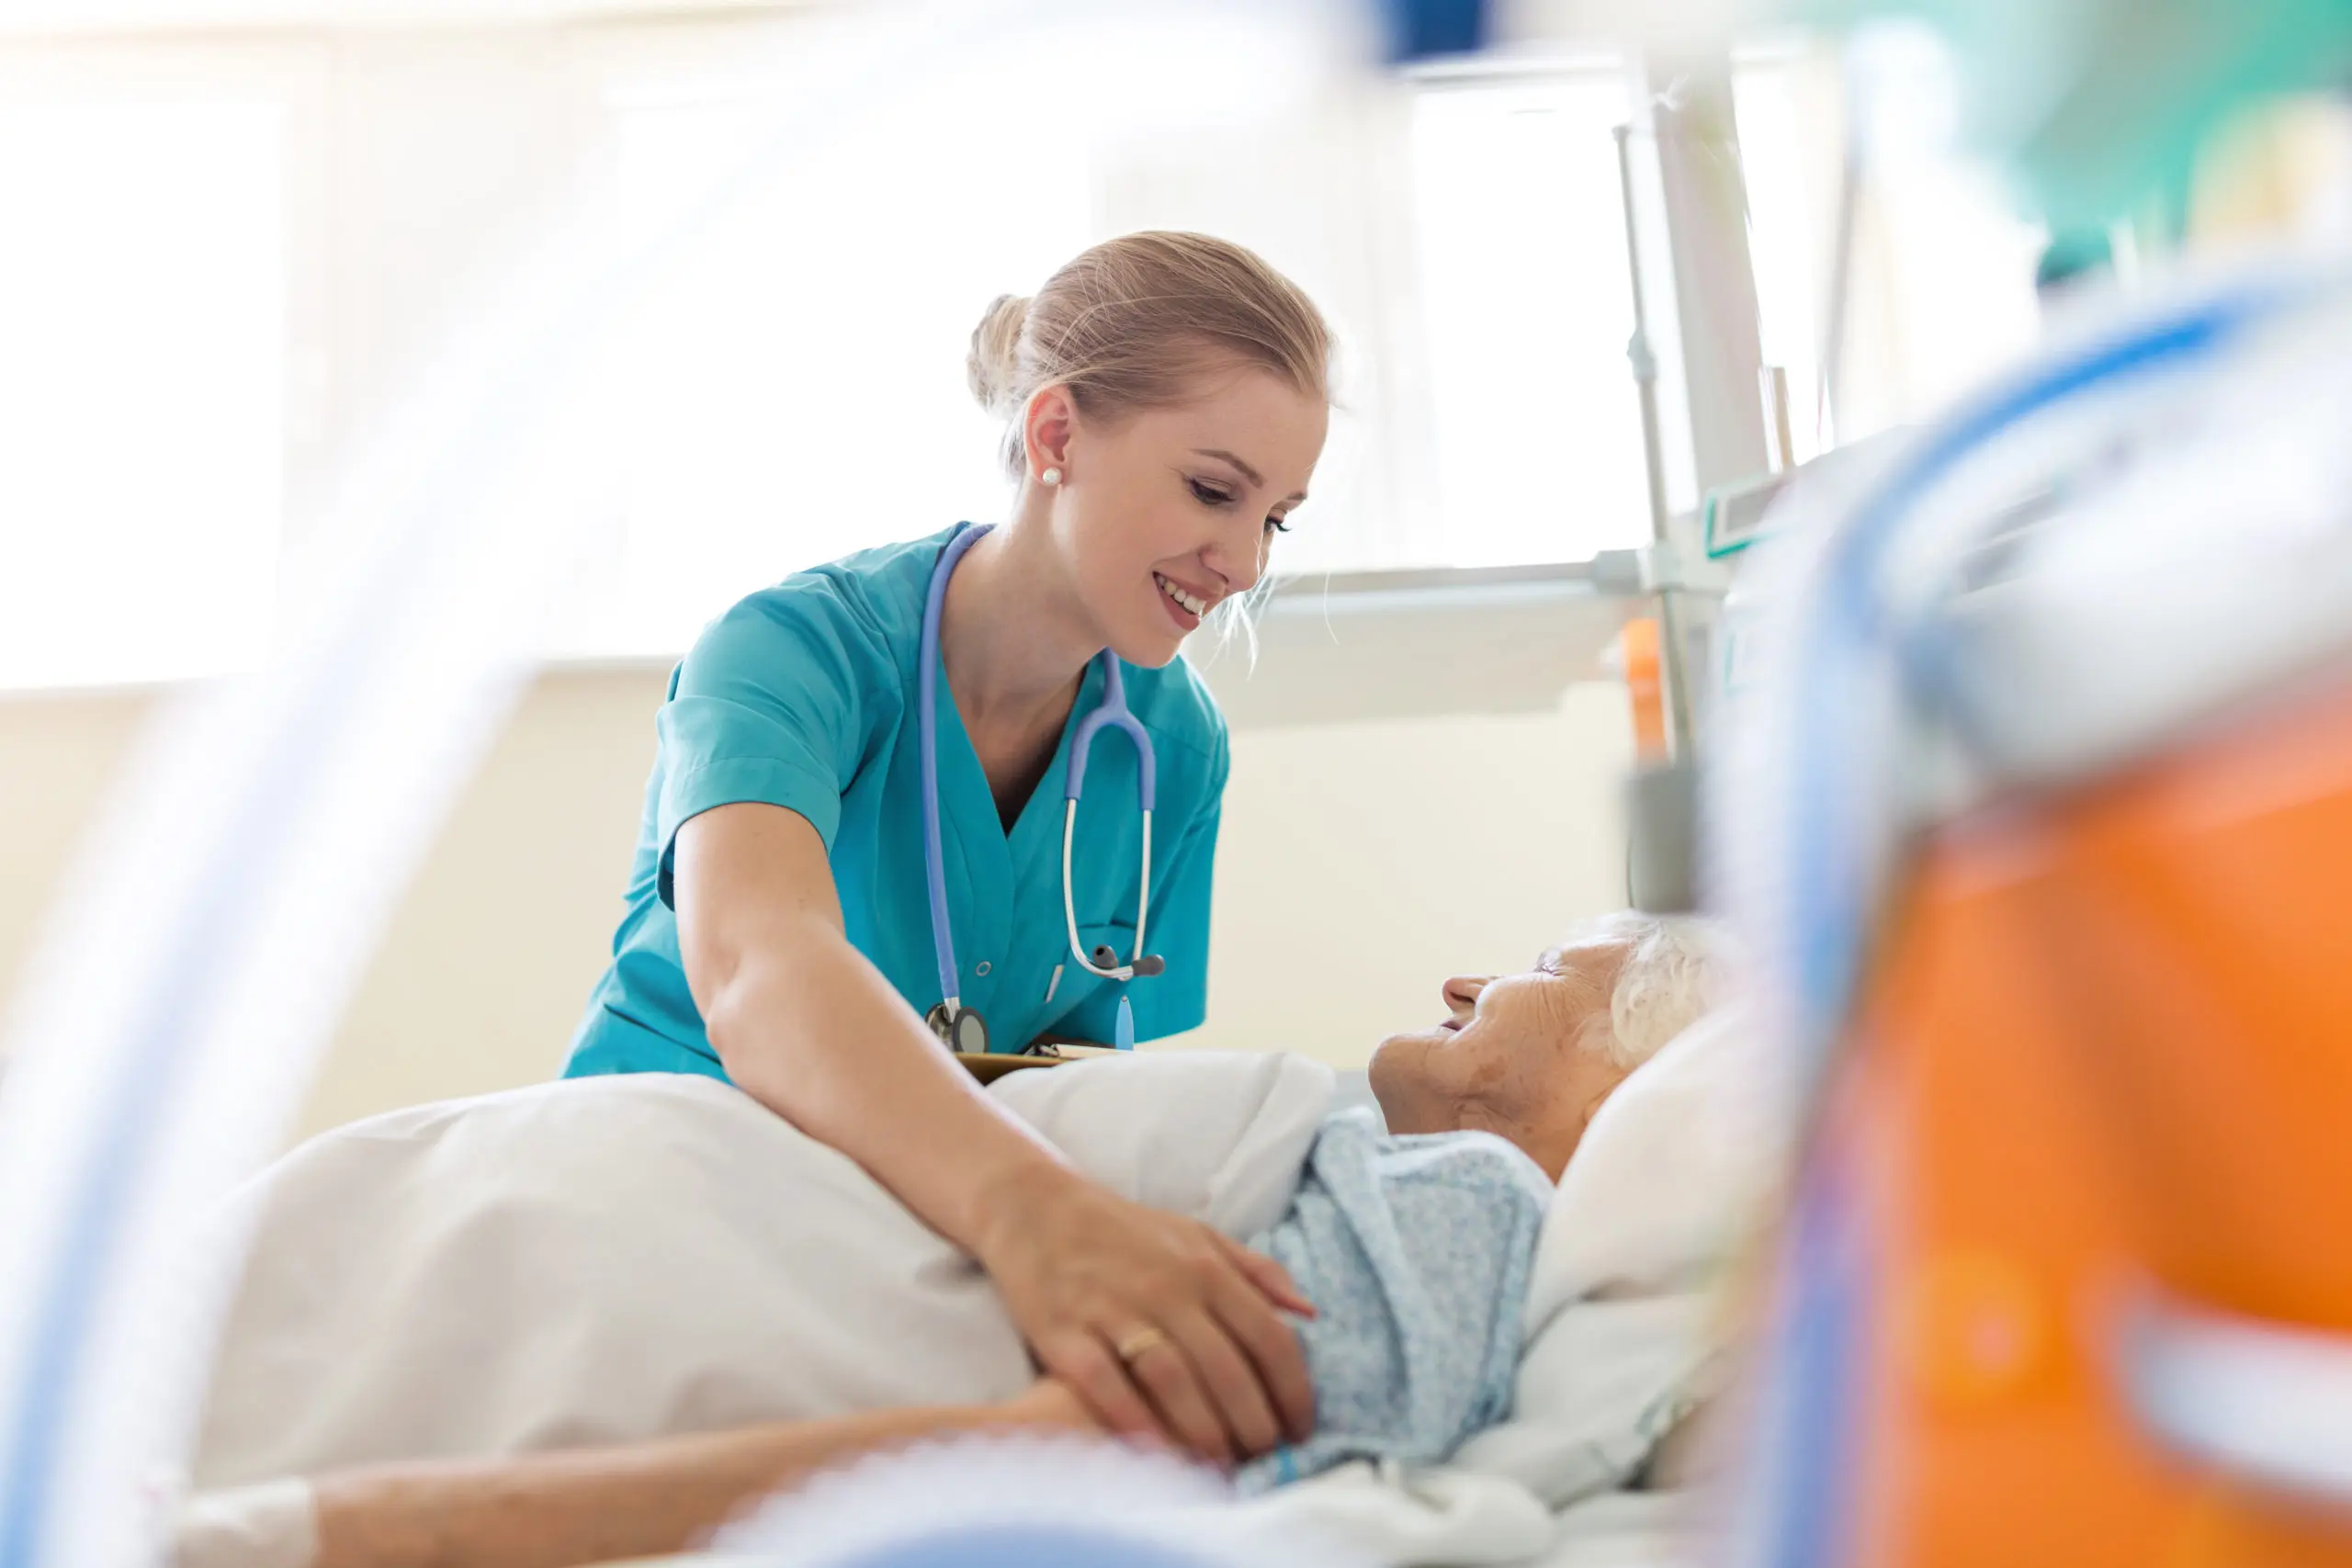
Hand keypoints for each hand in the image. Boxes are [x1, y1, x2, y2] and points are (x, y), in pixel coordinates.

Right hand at [971, 1166, 1315, 1467]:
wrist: (1034, 1208)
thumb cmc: (1125, 1229)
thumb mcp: (1197, 1234)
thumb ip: (1256, 1271)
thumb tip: (1309, 1313)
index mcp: (1204, 1267)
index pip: (1269, 1336)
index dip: (1294, 1390)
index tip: (1302, 1427)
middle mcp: (1165, 1287)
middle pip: (1227, 1368)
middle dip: (1255, 1423)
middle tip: (1266, 1456)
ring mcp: (1113, 1310)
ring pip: (1174, 1380)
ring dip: (1205, 1431)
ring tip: (1223, 1466)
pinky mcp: (1064, 1333)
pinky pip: (1106, 1385)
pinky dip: (1135, 1421)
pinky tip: (1156, 1452)